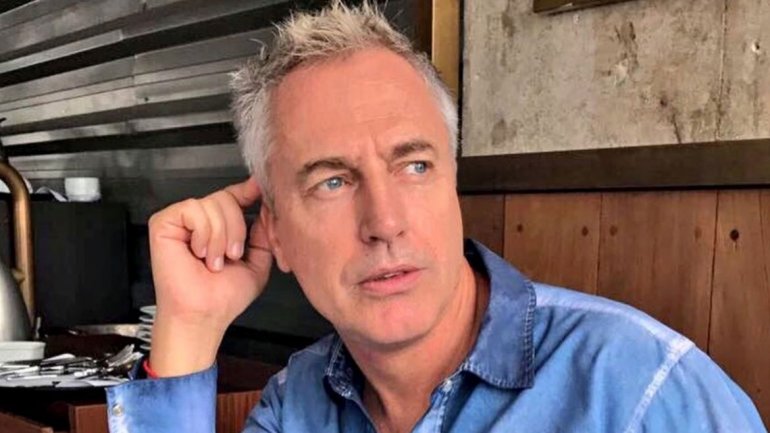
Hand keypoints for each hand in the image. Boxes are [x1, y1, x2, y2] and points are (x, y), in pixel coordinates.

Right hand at [147, 177, 272, 375]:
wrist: (205, 315)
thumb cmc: (224, 296)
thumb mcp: (258, 260)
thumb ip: (264, 233)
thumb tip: (268, 207)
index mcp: (218, 226)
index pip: (233, 197)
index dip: (248, 191)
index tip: (260, 188)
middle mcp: (198, 220)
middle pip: (226, 198)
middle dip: (237, 229)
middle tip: (232, 256)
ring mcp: (179, 220)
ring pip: (212, 203)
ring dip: (221, 237)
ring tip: (213, 262)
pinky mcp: (163, 223)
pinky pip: (194, 209)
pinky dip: (203, 234)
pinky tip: (198, 254)